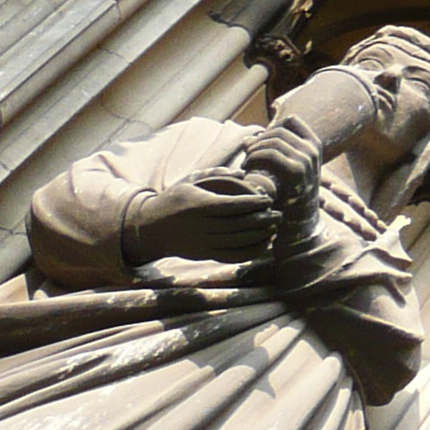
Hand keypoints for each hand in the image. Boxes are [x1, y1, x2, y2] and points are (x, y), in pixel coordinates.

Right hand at [123, 167, 282, 265]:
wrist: (150, 228)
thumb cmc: (176, 198)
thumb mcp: (190, 181)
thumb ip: (217, 175)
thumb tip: (243, 173)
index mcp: (196, 205)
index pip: (230, 206)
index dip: (252, 203)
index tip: (268, 200)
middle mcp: (198, 226)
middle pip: (236, 226)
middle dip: (261, 221)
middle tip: (279, 214)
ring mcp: (200, 243)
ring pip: (235, 243)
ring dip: (259, 237)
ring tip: (275, 228)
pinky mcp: (203, 255)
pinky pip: (231, 257)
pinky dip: (250, 252)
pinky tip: (264, 243)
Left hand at [236, 123, 321, 213]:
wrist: (299, 226)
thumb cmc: (287, 197)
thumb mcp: (285, 170)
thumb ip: (269, 152)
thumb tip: (247, 139)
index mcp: (313, 146)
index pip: (290, 121)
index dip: (270, 128)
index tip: (258, 144)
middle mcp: (312, 150)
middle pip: (277, 130)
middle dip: (257, 142)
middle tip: (247, 160)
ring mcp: (306, 160)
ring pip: (272, 141)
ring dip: (253, 152)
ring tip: (246, 168)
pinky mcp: (296, 172)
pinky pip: (270, 154)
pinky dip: (254, 160)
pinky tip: (247, 173)